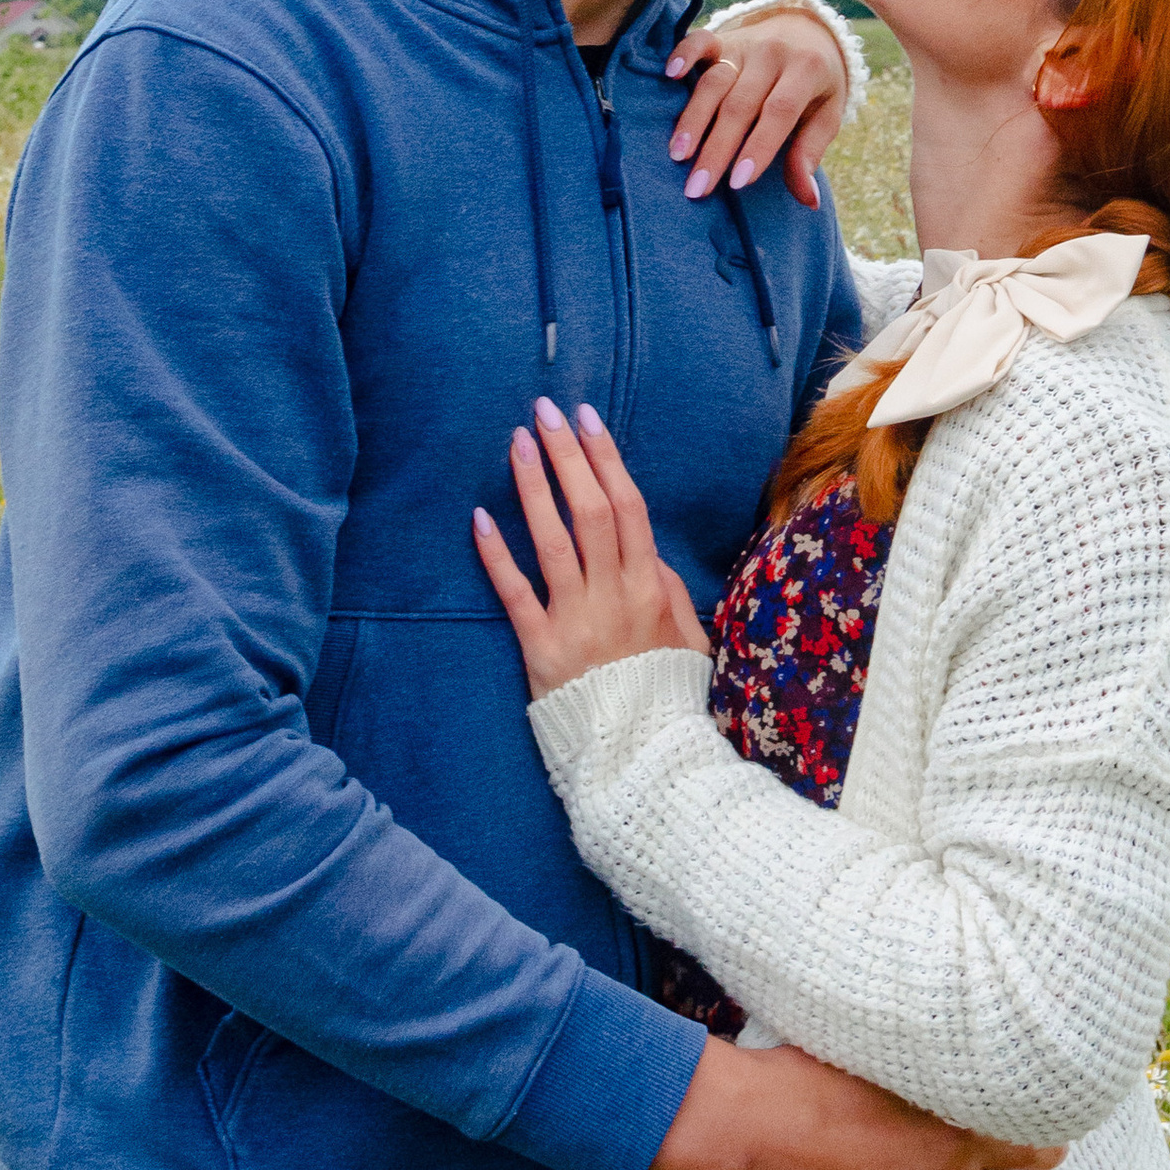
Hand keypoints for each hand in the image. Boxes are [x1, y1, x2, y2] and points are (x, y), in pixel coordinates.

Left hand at [473, 400, 712, 696]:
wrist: (642, 756)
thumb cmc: (666, 695)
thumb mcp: (689, 638)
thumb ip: (667, 589)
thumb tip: (645, 548)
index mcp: (651, 587)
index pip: (628, 506)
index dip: (606, 458)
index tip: (586, 419)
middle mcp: (614, 595)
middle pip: (591, 511)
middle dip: (567, 456)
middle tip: (545, 413)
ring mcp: (576, 620)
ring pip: (553, 541)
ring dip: (534, 488)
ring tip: (517, 444)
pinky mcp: (540, 649)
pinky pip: (515, 594)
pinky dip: (497, 555)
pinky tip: (480, 518)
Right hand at [664, 5, 850, 207]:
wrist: (809, 29)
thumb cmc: (816, 85)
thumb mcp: (827, 113)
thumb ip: (811, 152)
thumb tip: (808, 200)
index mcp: (806, 70)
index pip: (778, 112)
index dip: (758, 147)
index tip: (737, 183)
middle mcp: (773, 53)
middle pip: (740, 104)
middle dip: (717, 148)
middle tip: (697, 187)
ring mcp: (745, 43)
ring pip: (714, 82)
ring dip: (693, 119)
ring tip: (678, 155)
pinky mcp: (722, 38)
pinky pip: (700, 41)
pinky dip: (684, 54)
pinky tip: (669, 76)